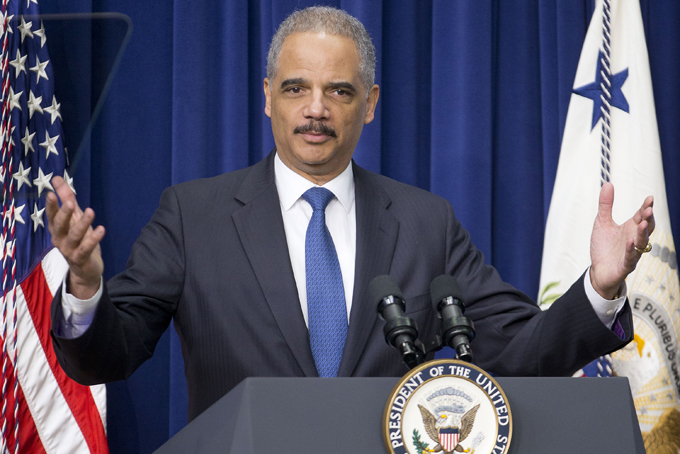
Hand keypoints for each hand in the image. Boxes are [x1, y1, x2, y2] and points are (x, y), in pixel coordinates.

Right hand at [46, 176, 104, 298]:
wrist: (85, 269)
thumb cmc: (78, 239)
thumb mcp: (74, 218)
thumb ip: (66, 198)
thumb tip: (56, 178)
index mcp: (57, 228)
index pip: (51, 215)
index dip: (51, 205)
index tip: (51, 193)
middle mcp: (59, 239)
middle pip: (60, 225)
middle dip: (65, 213)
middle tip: (71, 202)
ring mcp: (69, 250)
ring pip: (74, 235)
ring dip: (82, 223)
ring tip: (91, 212)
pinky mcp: (80, 258)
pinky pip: (86, 248)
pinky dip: (93, 239)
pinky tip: (101, 229)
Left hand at [589, 182, 654, 298]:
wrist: (599, 270)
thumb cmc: (603, 247)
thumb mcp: (602, 223)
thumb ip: (606, 205)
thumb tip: (608, 184)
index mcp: (630, 228)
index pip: (641, 216)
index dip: (646, 208)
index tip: (649, 198)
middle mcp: (634, 239)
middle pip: (645, 228)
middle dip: (648, 219)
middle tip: (648, 210)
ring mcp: (632, 253)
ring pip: (641, 243)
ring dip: (642, 234)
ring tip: (642, 224)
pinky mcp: (625, 265)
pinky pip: (630, 258)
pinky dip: (631, 250)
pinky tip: (630, 242)